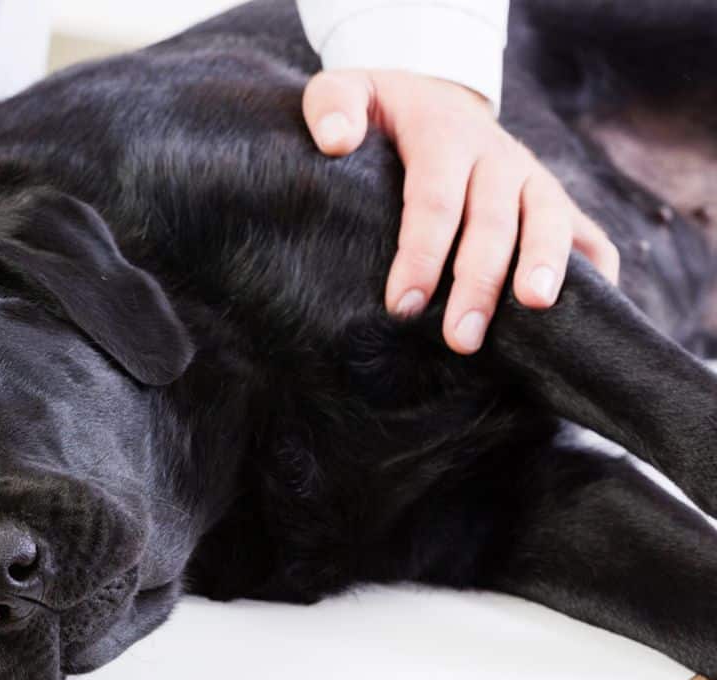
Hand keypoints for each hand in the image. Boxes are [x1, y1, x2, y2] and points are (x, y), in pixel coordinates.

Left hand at [302, 69, 618, 353]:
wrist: (433, 97)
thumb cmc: (381, 111)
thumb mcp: (347, 90)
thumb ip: (333, 106)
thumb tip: (335, 141)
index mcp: (444, 137)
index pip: (435, 200)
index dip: (422, 255)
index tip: (403, 306)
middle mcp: (497, 157)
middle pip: (494, 222)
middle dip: (478, 283)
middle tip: (460, 339)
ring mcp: (533, 178)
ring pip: (549, 222)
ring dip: (545, 267)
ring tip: (535, 308)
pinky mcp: (553, 200)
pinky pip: (588, 235)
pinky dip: (596, 270)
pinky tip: (589, 314)